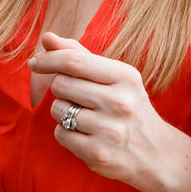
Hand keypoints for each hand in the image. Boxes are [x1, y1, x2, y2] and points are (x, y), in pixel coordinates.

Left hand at [27, 32, 176, 191]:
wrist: (157, 154)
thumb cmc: (129, 107)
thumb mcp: (115, 77)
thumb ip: (80, 55)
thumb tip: (47, 37)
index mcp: (125, 77)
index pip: (73, 61)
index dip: (48, 59)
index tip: (34, 62)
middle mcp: (120, 102)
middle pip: (61, 84)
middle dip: (60, 88)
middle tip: (79, 98)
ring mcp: (110, 130)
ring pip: (58, 109)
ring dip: (62, 112)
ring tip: (85, 118)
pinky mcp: (99, 154)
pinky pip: (60, 134)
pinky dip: (65, 133)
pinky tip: (86, 135)